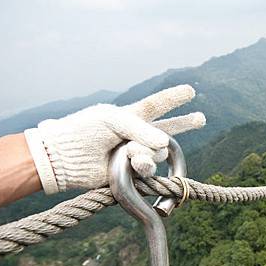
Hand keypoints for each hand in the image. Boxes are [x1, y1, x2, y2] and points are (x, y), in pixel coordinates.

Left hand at [24, 84, 204, 193]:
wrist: (64, 159)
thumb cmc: (84, 131)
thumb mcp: (113, 119)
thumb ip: (142, 128)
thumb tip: (166, 144)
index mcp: (128, 117)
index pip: (156, 105)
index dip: (173, 99)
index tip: (191, 91)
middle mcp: (134, 136)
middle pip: (166, 130)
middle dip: (184, 124)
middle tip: (201, 118)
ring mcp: (134, 155)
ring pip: (158, 153)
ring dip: (147, 153)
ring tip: (130, 154)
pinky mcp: (131, 174)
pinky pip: (149, 169)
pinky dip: (144, 165)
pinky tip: (135, 163)